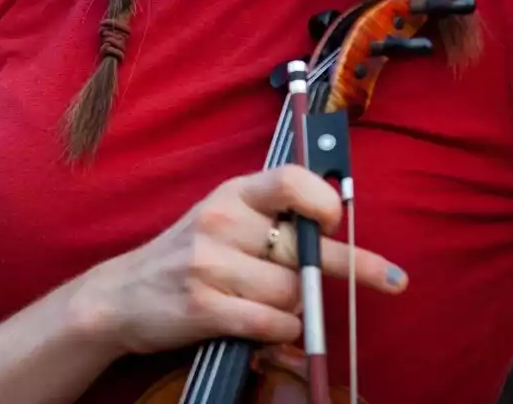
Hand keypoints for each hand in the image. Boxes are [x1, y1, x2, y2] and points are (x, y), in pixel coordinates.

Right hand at [71, 164, 407, 356]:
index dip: (323, 200)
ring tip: (276, 307)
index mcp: (231, 193)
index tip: (340, 219)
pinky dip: (282, 331)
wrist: (121, 295)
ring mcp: (209, 264)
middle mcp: (220, 221)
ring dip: (297, 308)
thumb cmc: (187, 255)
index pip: (289, 180)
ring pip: (291, 292)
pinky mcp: (204, 307)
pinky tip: (270, 328)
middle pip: (303, 249)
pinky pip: (270, 322)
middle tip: (391, 278)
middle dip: (349, 266)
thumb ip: (270, 217)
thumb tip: (336, 226)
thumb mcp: (222, 219)